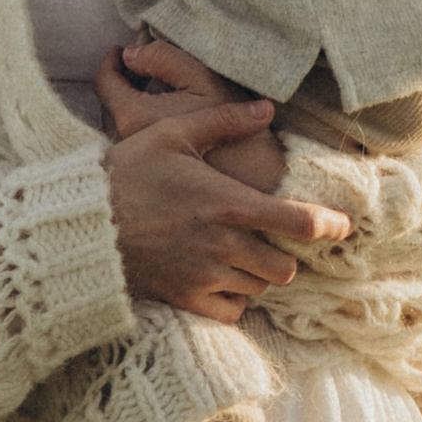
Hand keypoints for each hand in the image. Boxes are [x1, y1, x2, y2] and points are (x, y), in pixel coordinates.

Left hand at [101, 37, 289, 192]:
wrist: (261, 190)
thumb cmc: (235, 132)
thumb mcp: (205, 81)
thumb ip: (164, 59)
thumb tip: (131, 54)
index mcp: (132, 117)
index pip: (104, 81)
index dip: (111, 61)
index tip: (122, 51)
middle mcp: (125, 146)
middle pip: (110, 105)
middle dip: (123, 83)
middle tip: (139, 68)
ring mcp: (135, 168)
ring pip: (120, 129)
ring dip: (132, 107)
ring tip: (153, 93)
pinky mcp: (150, 183)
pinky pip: (135, 149)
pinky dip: (142, 130)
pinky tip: (166, 125)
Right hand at [106, 101, 348, 319]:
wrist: (80, 224)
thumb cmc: (126, 173)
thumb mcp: (172, 134)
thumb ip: (223, 121)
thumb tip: (266, 109)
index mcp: (228, 203)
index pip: (297, 222)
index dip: (329, 227)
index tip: (341, 228)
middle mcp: (224, 246)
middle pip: (284, 268)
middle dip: (283, 255)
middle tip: (266, 241)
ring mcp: (205, 277)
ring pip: (258, 289)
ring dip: (257, 276)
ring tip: (238, 257)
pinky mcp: (186, 299)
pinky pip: (231, 311)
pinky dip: (234, 300)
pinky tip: (219, 281)